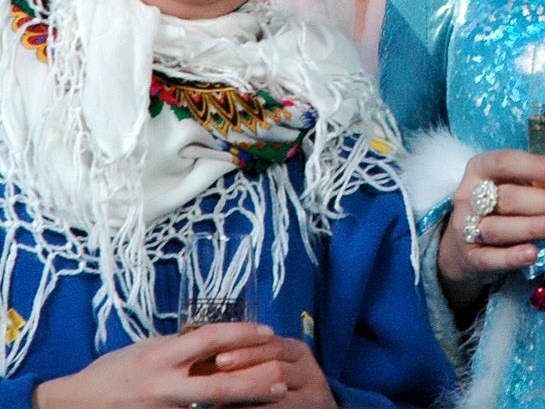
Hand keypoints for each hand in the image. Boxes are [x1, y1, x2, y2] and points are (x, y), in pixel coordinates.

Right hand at [32, 324, 299, 408]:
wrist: (76, 404)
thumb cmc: (114, 369)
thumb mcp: (148, 347)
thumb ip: (181, 347)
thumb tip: (216, 341)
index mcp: (162, 355)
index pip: (211, 338)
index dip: (242, 333)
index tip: (268, 332)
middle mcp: (163, 384)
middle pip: (219, 383)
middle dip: (254, 382)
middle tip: (281, 380)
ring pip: (211, 407)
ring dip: (242, 403)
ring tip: (270, 398)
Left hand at [214, 335, 335, 408]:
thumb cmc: (286, 391)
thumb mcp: (279, 368)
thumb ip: (257, 362)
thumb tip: (215, 359)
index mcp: (298, 352)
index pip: (272, 344)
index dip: (245, 351)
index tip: (217, 358)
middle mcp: (309, 370)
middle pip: (275, 367)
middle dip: (242, 377)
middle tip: (213, 381)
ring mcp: (314, 394)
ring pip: (275, 390)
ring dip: (244, 396)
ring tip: (217, 402)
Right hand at [436, 149, 544, 314]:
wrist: (465, 245)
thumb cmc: (499, 205)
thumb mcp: (512, 184)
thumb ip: (537, 182)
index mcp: (480, 168)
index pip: (505, 162)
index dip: (534, 166)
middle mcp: (468, 195)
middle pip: (507, 197)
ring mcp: (464, 227)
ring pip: (499, 228)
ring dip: (533, 227)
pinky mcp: (469, 257)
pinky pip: (490, 258)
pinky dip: (512, 257)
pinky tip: (533, 254)